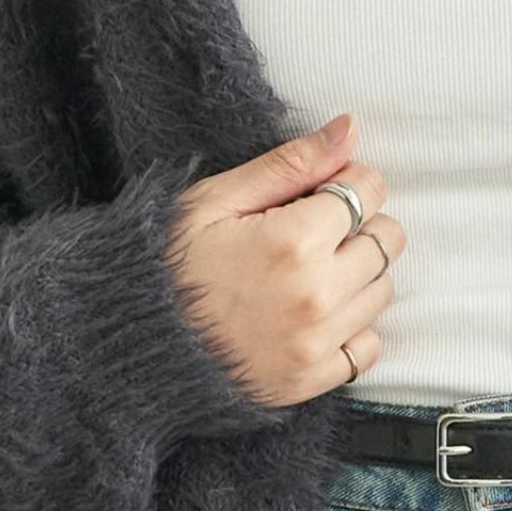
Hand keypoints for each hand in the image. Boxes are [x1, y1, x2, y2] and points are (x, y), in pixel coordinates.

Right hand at [164, 111, 406, 406]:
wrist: (126, 343)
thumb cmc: (163, 264)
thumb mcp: (216, 198)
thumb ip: (291, 164)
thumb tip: (349, 130)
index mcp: (295, 240)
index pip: (368, 192)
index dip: (349, 182)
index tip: (321, 191)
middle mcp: (317, 294)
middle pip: (385, 241)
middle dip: (360, 225)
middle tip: (316, 230)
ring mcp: (316, 342)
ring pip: (381, 291)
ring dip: (358, 275)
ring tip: (309, 272)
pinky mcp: (309, 380)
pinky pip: (366, 348)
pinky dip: (353, 329)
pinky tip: (317, 316)